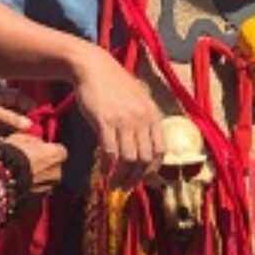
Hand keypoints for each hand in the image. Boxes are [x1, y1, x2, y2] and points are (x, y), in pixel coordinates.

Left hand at [0, 85, 35, 159]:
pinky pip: (2, 141)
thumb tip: (30, 125)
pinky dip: (9, 143)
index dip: (27, 103)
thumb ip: (10, 117)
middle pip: (14, 112)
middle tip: (36, 128)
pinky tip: (17, 146)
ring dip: (19, 132)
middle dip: (25, 119)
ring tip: (30, 139)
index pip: (14, 96)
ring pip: (9, 127)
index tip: (38, 113)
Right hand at [2, 132, 66, 195]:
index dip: (49, 149)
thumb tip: (39, 143)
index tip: (40, 149)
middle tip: (30, 162)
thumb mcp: (21, 138)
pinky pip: (39, 189)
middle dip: (46, 164)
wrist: (2, 181)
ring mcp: (50, 187)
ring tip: (23, 174)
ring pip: (48, 179)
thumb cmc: (12, 155)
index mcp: (56, 154)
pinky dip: (33, 186)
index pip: (60, 150)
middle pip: (55, 166)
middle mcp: (57, 172)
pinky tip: (21, 183)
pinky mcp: (40, 198)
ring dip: (40, 176)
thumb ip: (34, 140)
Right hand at [73, 47, 164, 187]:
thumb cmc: (114, 85)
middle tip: (126, 186)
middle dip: (137, 178)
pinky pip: (110, 151)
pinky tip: (103, 170)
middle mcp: (142, 119)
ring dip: (122, 176)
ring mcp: (124, 120)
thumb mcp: (138, 101)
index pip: (160, 151)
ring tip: (114, 183)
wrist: (93, 68)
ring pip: (129, 159)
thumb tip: (145, 149)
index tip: (143, 179)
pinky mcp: (105, 121)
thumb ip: (144, 122)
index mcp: (153, 115)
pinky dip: (108, 166)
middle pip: (146, 159)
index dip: (153, 170)